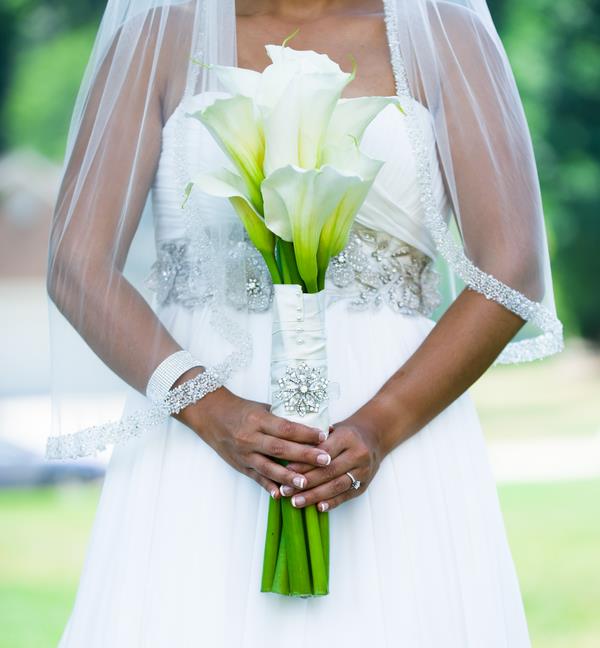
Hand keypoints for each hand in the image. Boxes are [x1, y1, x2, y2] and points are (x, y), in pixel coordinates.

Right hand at [175, 370, 331, 498]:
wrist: (210, 414)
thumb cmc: (241, 409)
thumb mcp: (262, 407)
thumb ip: (282, 417)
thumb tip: (311, 423)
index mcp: (258, 419)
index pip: (286, 427)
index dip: (305, 433)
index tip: (324, 436)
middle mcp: (250, 437)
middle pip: (281, 448)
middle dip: (304, 455)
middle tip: (325, 460)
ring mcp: (244, 453)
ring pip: (268, 467)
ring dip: (288, 477)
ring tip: (306, 483)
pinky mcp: (240, 465)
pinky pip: (256, 477)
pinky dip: (268, 486)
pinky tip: (280, 495)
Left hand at [280, 413, 384, 511]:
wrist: (373, 438)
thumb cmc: (345, 434)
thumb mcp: (332, 429)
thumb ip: (314, 439)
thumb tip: (288, 452)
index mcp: (347, 437)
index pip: (323, 452)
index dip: (305, 462)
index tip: (287, 470)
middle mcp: (358, 454)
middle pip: (329, 471)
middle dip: (306, 482)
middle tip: (286, 490)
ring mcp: (363, 471)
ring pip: (336, 486)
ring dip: (314, 496)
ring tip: (296, 501)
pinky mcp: (364, 485)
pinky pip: (346, 496)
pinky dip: (331, 502)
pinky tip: (317, 507)